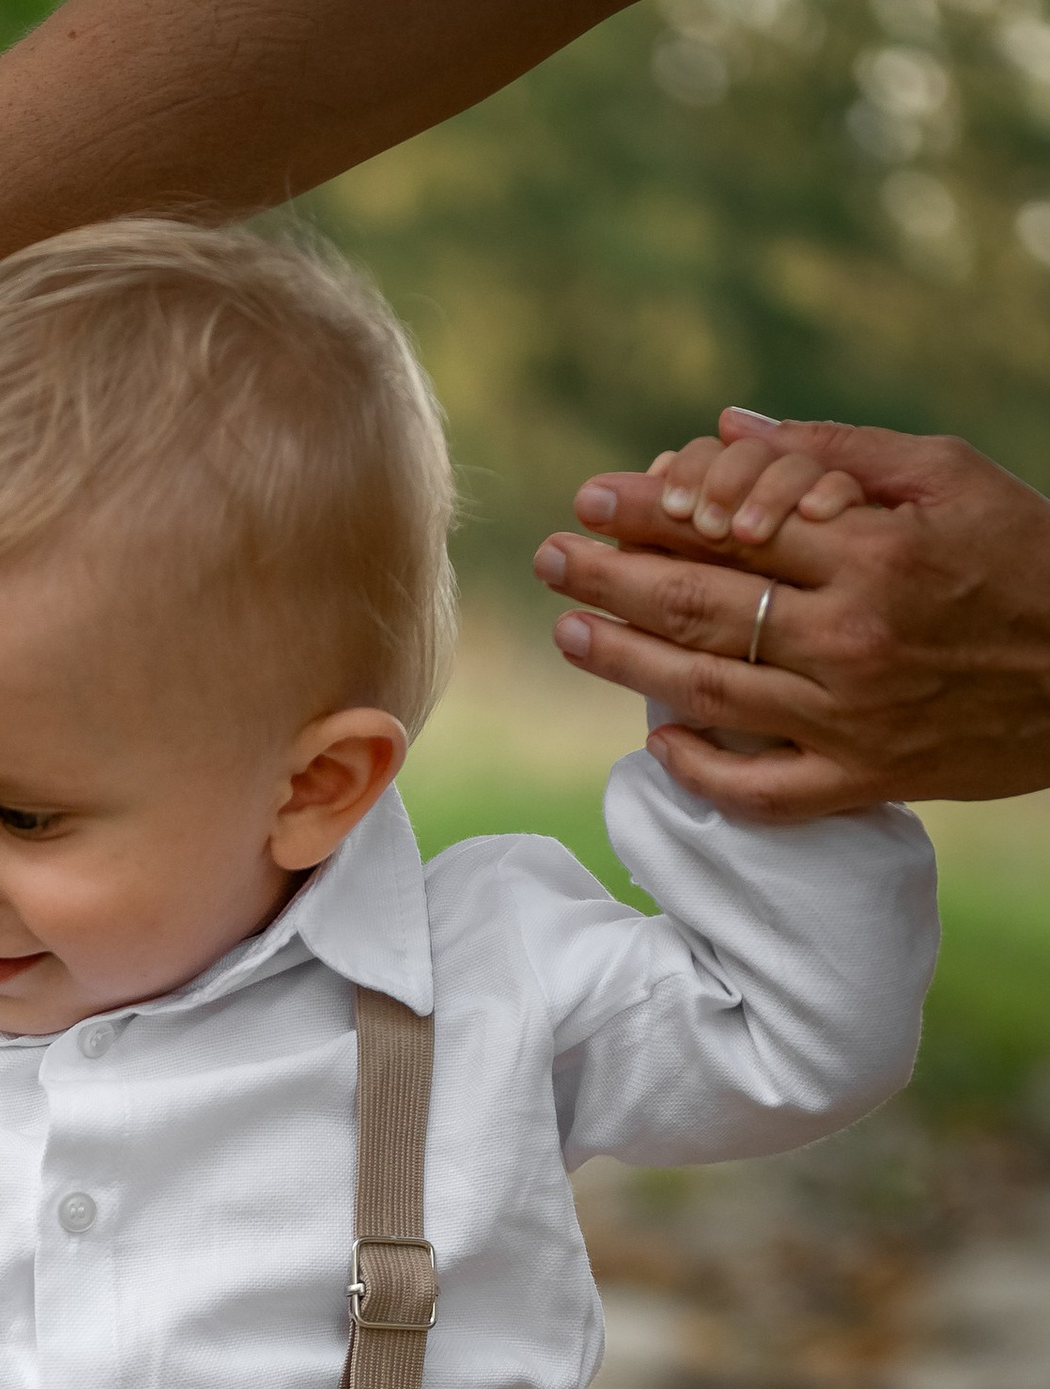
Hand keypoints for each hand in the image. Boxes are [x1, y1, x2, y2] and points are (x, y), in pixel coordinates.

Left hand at [533, 405, 1049, 817]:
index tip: (593, 499)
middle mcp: (851, 638)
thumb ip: (836, 452)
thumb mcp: (949, 476)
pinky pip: (760, 790)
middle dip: (612, 578)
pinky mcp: (863, 781)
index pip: (732, 527)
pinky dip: (701, 771)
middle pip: (700, 606)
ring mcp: (850, 719)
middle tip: (552, 560)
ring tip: (571, 632)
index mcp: (872, 552)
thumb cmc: (1026, 556)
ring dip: (626, 662)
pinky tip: (654, 743)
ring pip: (708, 693)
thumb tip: (731, 432)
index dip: (651, 512)